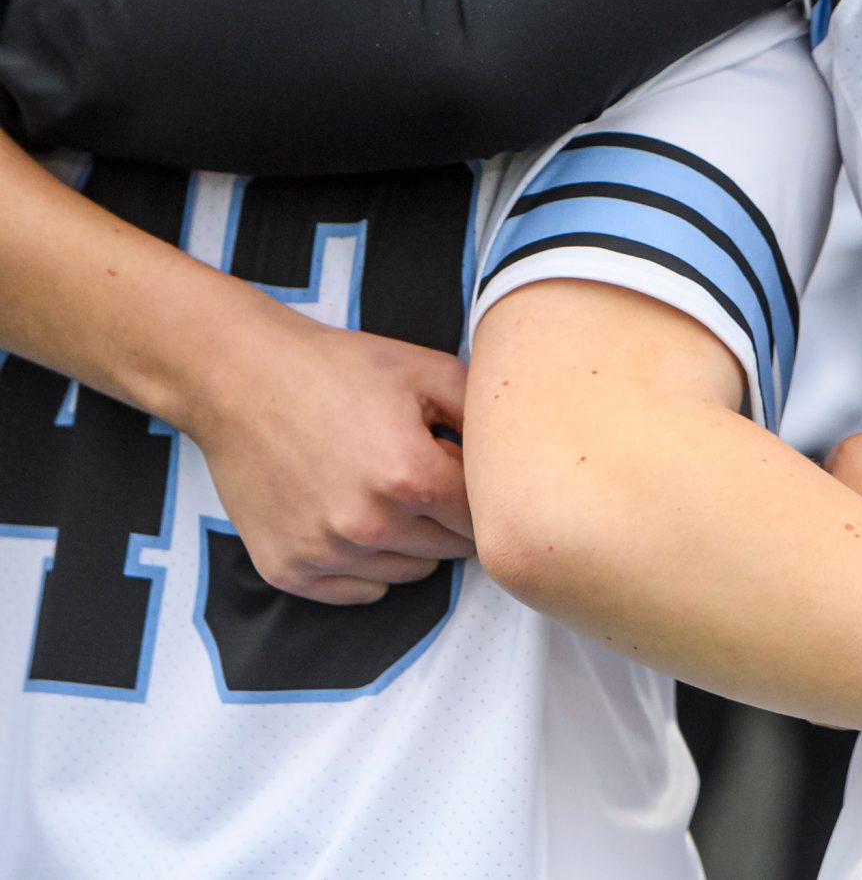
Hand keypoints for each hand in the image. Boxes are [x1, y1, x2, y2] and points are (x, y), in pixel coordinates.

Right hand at [186, 305, 473, 604]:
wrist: (241, 378)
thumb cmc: (337, 368)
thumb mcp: (429, 370)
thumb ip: (484, 414)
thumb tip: (521, 454)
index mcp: (412, 477)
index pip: (483, 518)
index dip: (483, 494)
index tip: (466, 474)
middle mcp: (369, 525)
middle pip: (450, 550)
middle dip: (450, 518)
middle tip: (426, 478)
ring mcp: (324, 552)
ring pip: (408, 574)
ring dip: (412, 544)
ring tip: (387, 494)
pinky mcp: (287, 569)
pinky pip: (358, 592)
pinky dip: (367, 566)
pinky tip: (356, 521)